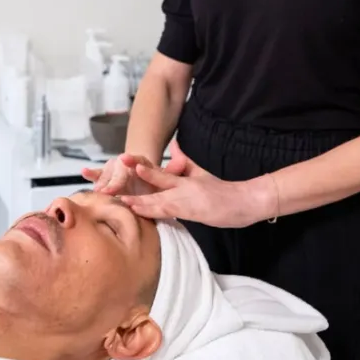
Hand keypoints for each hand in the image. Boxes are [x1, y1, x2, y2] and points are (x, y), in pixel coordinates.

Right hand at [81, 142, 188, 196]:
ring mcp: (116, 170)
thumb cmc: (157, 180)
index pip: (136, 159)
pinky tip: (84, 172)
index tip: (125, 159)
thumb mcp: (169, 175)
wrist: (147, 179)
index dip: (131, 160)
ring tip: (97, 190)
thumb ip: (175, 169)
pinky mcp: (108, 178)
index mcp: (142, 162)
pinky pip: (98, 175)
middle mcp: (126, 164)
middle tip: (108, 190)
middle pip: (118, 169)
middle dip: (113, 179)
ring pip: (107, 172)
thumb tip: (183, 160)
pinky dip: (91, 174)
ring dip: (102, 181)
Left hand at [118, 145, 277, 227]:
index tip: (125, 161)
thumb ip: (185, 162)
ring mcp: (188, 200)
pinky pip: (170, 212)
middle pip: (155, 185)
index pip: (159, 173)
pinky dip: (156, 212)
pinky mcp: (194, 211)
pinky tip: (144, 213)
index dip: (141, 168)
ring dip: (140, 202)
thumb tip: (173, 146)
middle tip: (113, 184)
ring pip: (159, 201)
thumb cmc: (223, 191)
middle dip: (134, 185)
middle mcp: (183, 188)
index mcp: (184, 179)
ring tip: (123, 201)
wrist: (245, 201)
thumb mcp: (201, 173)